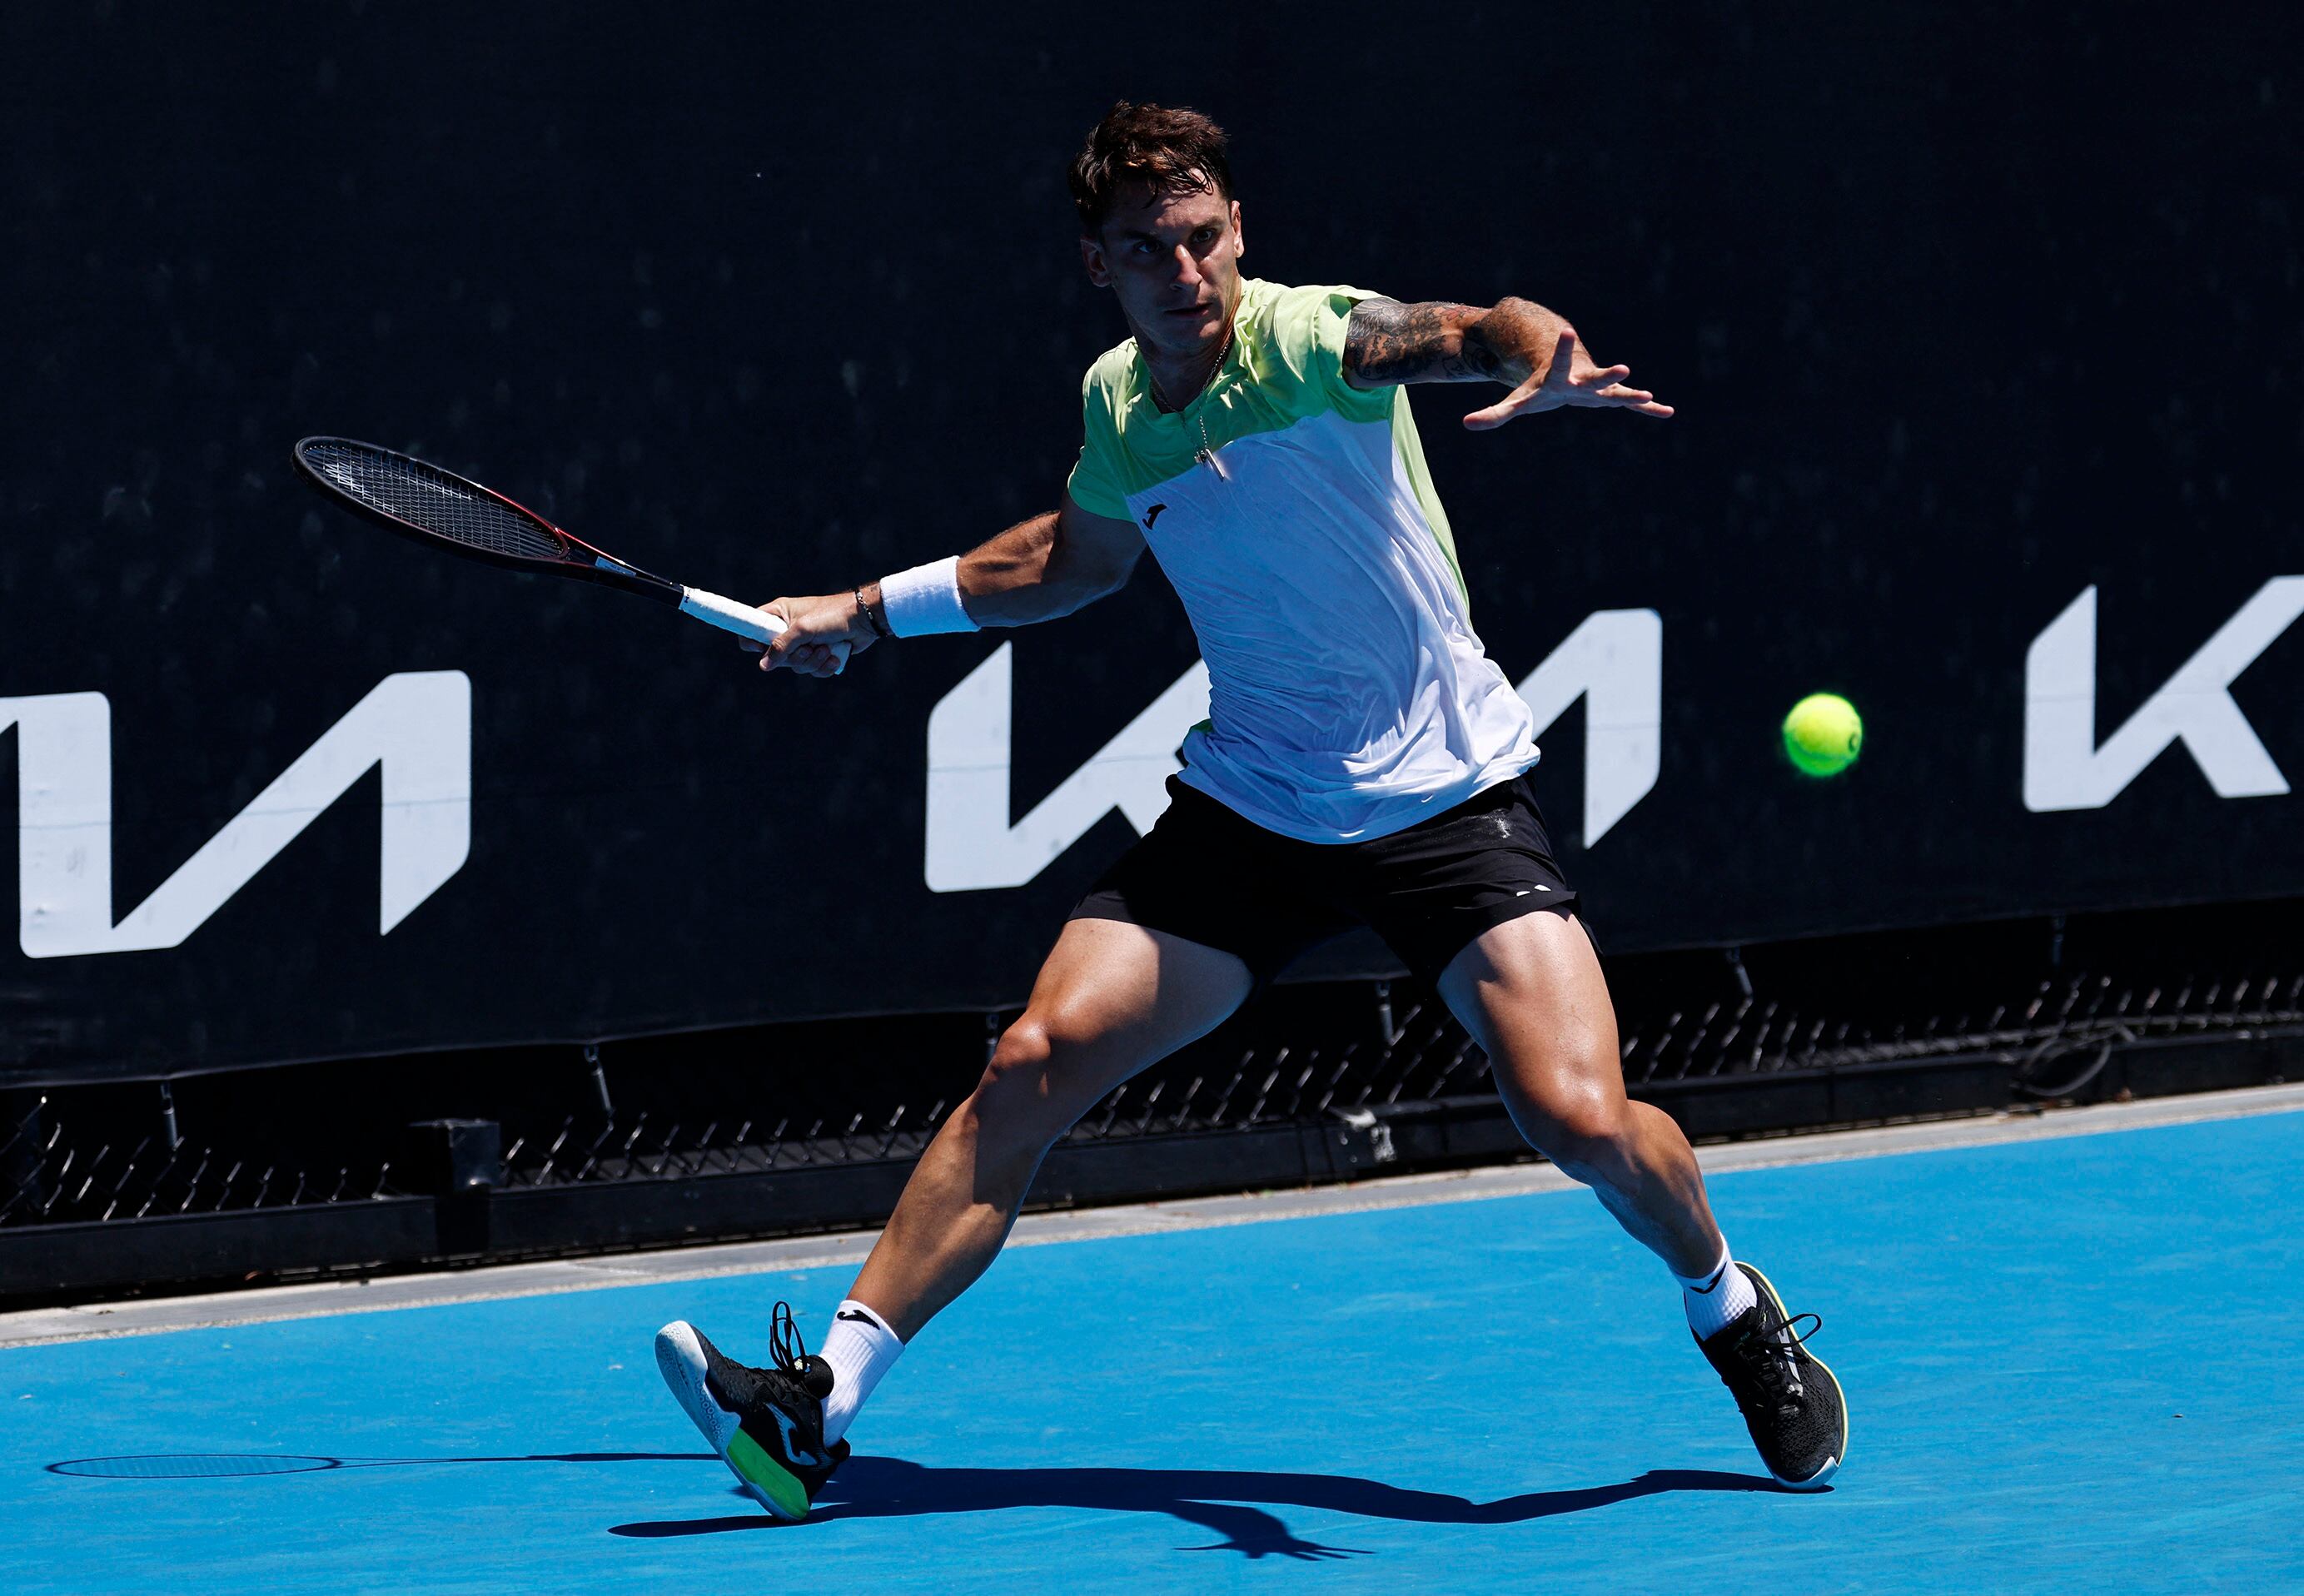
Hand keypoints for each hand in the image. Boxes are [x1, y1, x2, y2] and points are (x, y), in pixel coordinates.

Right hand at [749, 590, 875, 677]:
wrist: (864, 620)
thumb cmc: (831, 616)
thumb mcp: (802, 629)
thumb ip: (781, 646)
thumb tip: (763, 665)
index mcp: (779, 613)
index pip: (752, 628)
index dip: (752, 641)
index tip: (760, 649)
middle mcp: (788, 628)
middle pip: (776, 656)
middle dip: (795, 658)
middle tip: (808, 648)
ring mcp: (803, 642)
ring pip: (796, 666)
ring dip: (813, 662)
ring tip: (826, 649)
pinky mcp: (818, 653)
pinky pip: (812, 670)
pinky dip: (823, 667)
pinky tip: (834, 656)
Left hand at [1462, 327, 1673, 429]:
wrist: (1564, 377)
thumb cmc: (1539, 388)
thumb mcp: (1516, 402)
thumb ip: (1493, 413)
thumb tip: (1466, 424)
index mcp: (1559, 377)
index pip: (1557, 362)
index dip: (1561, 347)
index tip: (1567, 330)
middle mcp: (1582, 379)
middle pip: (1594, 378)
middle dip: (1608, 374)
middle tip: (1623, 367)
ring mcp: (1598, 388)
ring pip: (1616, 392)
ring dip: (1632, 396)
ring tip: (1651, 396)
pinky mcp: (1610, 398)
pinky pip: (1630, 406)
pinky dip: (1648, 410)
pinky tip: (1667, 412)